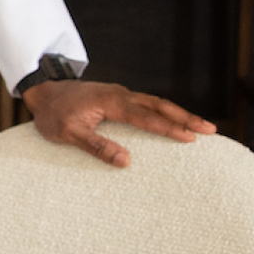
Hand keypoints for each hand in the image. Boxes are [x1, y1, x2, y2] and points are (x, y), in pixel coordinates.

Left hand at [21, 77, 215, 169]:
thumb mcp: (68, 134)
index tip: (190, 138)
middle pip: (159, 105)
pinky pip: (147, 105)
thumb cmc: (53, 115)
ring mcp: (121, 95)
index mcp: (111, 103)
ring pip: (156, 103)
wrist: (43, 91)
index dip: (169, 128)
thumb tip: (126, 162)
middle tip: (210, 130)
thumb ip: (96, 146)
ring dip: (178, 114)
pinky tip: (175, 122)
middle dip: (185, 117)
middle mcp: (121, 95)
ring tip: (201, 127)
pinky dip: (165, 112)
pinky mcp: (119, 99)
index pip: (146, 117)